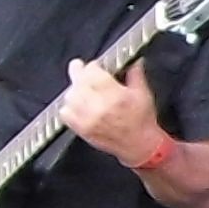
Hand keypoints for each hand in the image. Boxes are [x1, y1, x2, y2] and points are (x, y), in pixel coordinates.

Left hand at [60, 56, 165, 170]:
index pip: (93, 72)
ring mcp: (88, 119)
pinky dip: (68, 106)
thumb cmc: (143, 122)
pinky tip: (76, 105)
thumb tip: (133, 62)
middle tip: (80, 68)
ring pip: (69, 96)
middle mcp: (100, 107)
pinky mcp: (81, 129)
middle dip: (79, 72)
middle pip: (78, 81)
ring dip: (74, 89)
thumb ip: (135, 75)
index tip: (96, 66)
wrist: (140, 146)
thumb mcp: (143, 94)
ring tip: (81, 88)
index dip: (93, 66)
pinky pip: (65, 113)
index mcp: (116, 96)